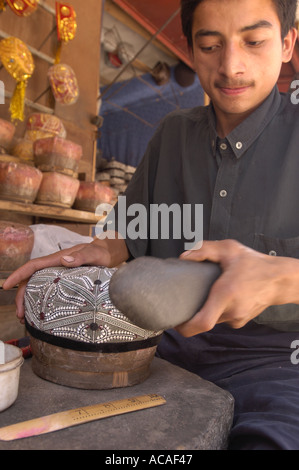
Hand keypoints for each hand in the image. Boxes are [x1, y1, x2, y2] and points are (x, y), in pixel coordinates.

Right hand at [3, 237, 127, 322]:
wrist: (107, 253)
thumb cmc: (100, 253)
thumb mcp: (93, 253)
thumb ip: (81, 256)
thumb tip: (64, 259)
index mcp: (57, 259)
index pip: (32, 266)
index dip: (18, 275)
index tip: (6, 285)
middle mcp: (53, 266)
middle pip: (30, 280)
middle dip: (21, 296)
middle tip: (20, 315)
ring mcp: (56, 274)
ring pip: (36, 287)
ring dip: (27, 301)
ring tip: (25, 318)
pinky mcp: (61, 281)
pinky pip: (45, 290)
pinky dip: (39, 301)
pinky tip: (38, 314)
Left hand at [176, 239, 298, 336]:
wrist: (279, 279)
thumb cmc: (254, 264)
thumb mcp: (229, 249)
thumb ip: (205, 250)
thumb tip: (185, 256)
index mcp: (226, 294)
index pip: (203, 322)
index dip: (185, 327)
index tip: (175, 322)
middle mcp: (231, 310)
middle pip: (203, 321)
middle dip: (191, 315)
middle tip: (182, 303)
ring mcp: (237, 318)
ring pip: (212, 319)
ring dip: (205, 310)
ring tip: (205, 294)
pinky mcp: (240, 321)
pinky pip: (221, 318)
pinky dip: (217, 310)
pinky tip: (220, 297)